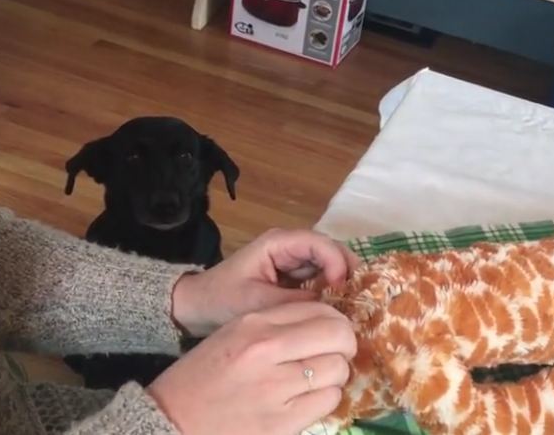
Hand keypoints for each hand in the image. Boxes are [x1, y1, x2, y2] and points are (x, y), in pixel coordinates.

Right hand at [148, 301, 356, 434]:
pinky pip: (328, 401)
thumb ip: (276, 325)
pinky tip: (306, 401)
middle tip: (336, 354)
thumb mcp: (233, 335)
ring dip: (334, 375)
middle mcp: (267, 350)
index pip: (319, 309)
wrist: (170, 421)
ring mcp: (276, 388)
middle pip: (338, 335)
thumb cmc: (202, 378)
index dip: (334, 321)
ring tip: (315, 381)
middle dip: (344, 345)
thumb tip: (325, 322)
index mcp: (254, 324)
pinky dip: (324, 400)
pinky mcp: (282, 423)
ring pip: (337, 369)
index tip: (331, 333)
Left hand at [172, 228, 360, 336]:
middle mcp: (290, 247)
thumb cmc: (221, 300)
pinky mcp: (294, 278)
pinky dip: (332, 293)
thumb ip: (294, 303)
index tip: (341, 289)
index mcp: (279, 243)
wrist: (195, 309)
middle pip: (330, 251)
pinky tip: (338, 311)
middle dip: (346, 272)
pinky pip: (321, 280)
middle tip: (358, 299)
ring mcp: (294, 262)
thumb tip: (331, 310)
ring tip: (351, 307)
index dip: (336, 262)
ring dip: (341, 283)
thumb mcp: (257, 303)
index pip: (319, 243)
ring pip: (329, 266)